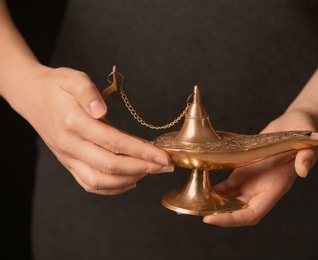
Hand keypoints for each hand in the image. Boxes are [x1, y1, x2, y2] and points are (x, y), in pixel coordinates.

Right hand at [16, 66, 173, 194]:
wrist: (32, 97)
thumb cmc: (57, 86)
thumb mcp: (72, 78)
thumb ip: (88, 93)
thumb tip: (102, 110)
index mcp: (74, 122)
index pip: (114, 142)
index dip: (142, 151)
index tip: (164, 156)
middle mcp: (70, 145)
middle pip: (110, 165)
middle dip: (144, 168)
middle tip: (167, 166)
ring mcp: (68, 157)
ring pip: (100, 180)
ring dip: (130, 179)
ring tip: (152, 171)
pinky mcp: (69, 163)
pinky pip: (90, 184)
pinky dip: (112, 188)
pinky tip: (131, 181)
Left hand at [203, 110, 317, 226]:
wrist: (293, 125)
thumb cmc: (302, 133)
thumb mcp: (308, 142)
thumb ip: (307, 157)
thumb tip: (304, 171)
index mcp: (275, 187)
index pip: (253, 213)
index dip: (233, 219)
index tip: (212, 218)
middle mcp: (261, 189)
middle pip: (237, 212)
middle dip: (217, 215)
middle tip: (194, 210)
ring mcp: (251, 182)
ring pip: (229, 201)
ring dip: (213, 204)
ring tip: (192, 201)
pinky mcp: (243, 172)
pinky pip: (226, 187)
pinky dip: (213, 190)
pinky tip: (198, 185)